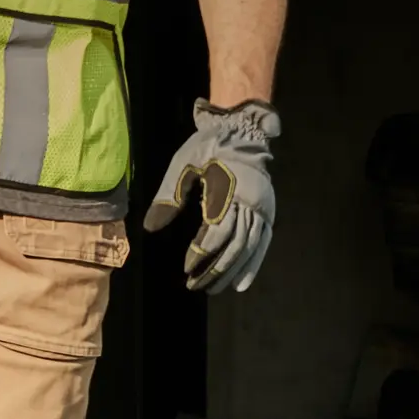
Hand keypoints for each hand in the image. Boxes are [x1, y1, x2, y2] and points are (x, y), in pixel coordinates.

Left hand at [144, 99, 278, 294]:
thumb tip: (150, 228)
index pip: (215, 232)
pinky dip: (253, 265)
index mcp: (226, 192)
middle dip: (214, 269)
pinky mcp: (267, 212)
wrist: (240, 130)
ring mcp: (261, 210)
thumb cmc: (207, 147)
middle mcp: (248, 204)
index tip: (187, 267)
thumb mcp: (183, 165)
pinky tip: (242, 283)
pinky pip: (263, 244)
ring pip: (248, 248)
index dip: (201, 253)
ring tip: (215, 289)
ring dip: (231, 272)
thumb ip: (169, 196)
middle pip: (233, 246)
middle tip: (196, 285)